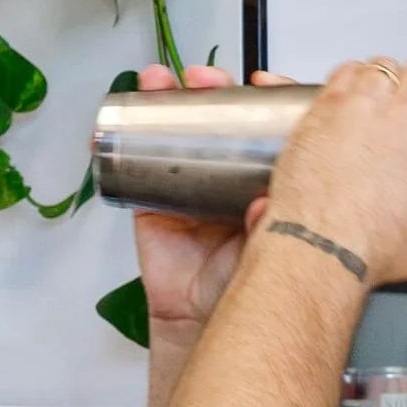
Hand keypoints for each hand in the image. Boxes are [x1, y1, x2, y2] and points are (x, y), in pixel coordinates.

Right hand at [131, 63, 295, 336]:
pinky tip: (125, 109)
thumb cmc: (257, 290)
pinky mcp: (154, 204)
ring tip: (163, 81)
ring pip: (178, 132)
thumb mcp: (281, 244)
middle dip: (213, 88)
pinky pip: (137, 164)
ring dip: (169, 98)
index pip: (271, 127)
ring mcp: (190, 188)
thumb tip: (266, 203)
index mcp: (269, 181)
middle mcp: (230, 179)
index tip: (265, 82)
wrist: (212, 329)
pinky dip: (125, 133)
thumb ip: (275, 223)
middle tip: (207, 77)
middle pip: (221, 119)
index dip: (267, 99)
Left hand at [264, 57, 406, 288]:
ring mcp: (363, 106)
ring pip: (385, 66)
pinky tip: (352, 97)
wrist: (320, 248)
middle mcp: (404, 116)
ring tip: (382, 101)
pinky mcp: (326, 107)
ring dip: (388, 79)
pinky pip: (346, 71)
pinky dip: (352, 78)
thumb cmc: (374, 248)